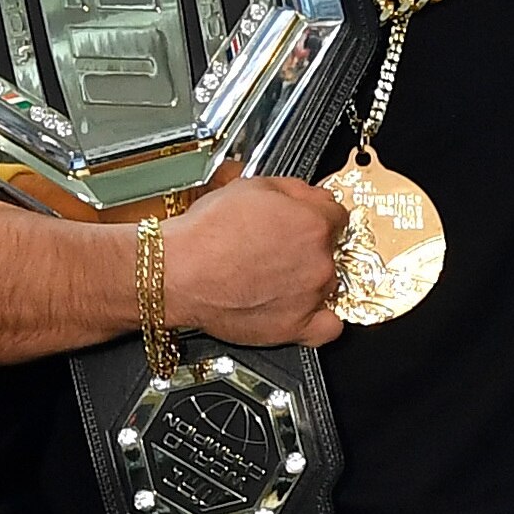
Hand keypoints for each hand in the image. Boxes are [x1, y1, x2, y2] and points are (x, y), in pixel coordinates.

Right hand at [162, 175, 349, 346]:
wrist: (177, 273)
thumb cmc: (205, 235)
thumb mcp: (251, 187)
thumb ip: (294, 190)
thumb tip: (310, 194)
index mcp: (313, 224)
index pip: (337, 215)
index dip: (317, 215)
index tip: (305, 221)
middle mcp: (319, 261)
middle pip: (331, 250)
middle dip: (309, 246)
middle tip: (277, 248)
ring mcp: (310, 296)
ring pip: (328, 284)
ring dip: (309, 278)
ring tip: (273, 275)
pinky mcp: (296, 327)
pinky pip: (329, 327)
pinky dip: (320, 318)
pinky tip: (303, 307)